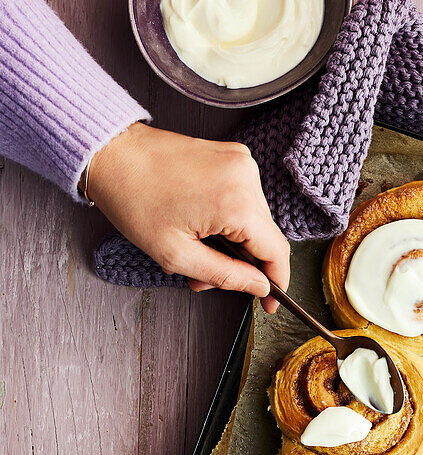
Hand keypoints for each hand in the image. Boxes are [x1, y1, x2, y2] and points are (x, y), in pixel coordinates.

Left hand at [86, 122, 289, 310]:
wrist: (112, 154)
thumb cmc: (134, 200)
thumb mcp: (176, 254)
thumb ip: (226, 276)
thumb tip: (260, 287)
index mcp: (236, 202)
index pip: (276, 250)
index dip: (276, 280)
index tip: (270, 300)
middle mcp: (246, 176)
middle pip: (265, 236)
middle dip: (242, 264)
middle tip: (205, 279)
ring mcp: (241, 162)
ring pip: (254, 219)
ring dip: (231, 242)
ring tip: (194, 249)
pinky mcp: (232, 156)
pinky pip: (244, 198)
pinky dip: (227, 219)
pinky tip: (199, 225)